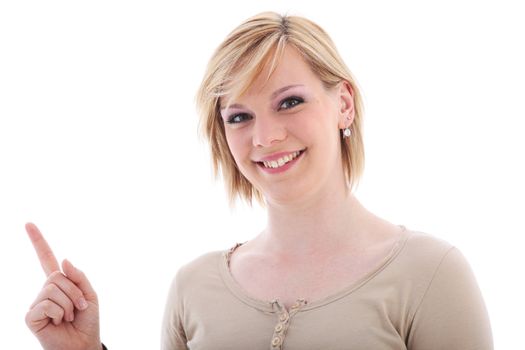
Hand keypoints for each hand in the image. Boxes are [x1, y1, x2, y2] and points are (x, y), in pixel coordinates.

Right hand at [25, 223, 101, 349]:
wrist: (84, 344)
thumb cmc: (87, 321)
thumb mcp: (90, 294)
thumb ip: (78, 276)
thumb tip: (63, 259)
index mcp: (59, 283)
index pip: (46, 258)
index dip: (38, 241)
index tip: (28, 223)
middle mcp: (45, 290)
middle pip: (56, 276)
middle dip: (74, 291)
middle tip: (78, 308)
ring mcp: (37, 303)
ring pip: (52, 289)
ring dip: (68, 304)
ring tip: (68, 317)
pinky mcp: (31, 317)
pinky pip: (46, 304)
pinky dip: (58, 313)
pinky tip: (58, 322)